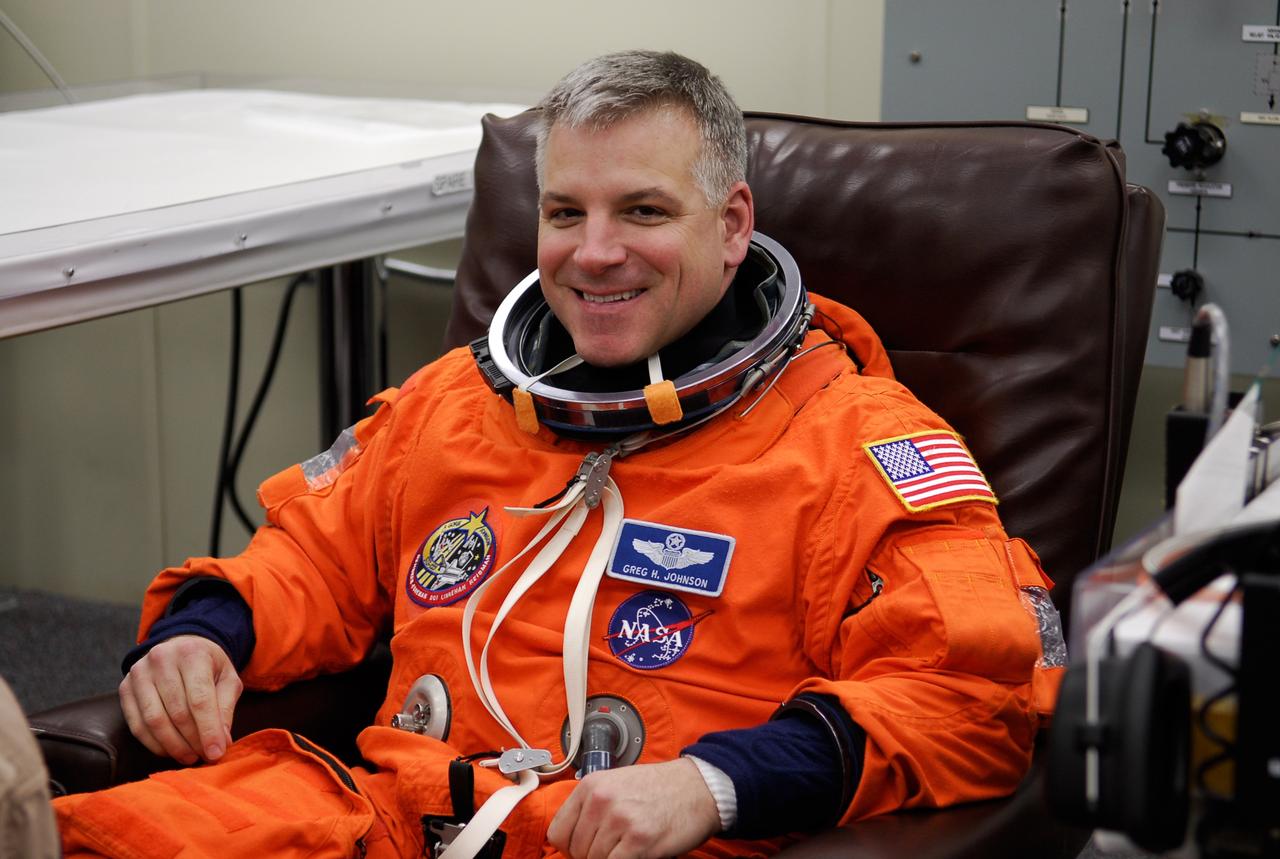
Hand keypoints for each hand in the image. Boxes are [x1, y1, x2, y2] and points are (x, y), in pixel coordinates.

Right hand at [119, 634, 241, 764]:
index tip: (216, 753)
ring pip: (154, 720)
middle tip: (204, 756)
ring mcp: (139, 673)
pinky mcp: (125, 687)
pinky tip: (169, 751)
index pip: (200, 699)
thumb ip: (225, 708)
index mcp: (192, 654)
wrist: (181, 647)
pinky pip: (136, 724)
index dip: (208, 730)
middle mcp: (161, 659)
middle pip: (177, 712)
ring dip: (173, 746)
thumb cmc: (208, 666)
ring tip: (189, 757)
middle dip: (193, 740)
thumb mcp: (227, 679)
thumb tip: (222, 741)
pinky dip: (153, 743)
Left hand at [547, 758, 720, 858]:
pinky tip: (637, 853)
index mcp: (591, 786)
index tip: (585, 848)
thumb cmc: (658, 789)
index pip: (558, 832)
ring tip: (629, 848)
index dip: (570, 847)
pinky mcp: (638, 840)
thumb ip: (591, 807)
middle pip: (577, 851)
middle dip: (592, 856)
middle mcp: (601, 800)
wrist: (698, 788)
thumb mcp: (616, 785)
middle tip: (615, 848)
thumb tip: (570, 841)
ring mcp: (620, 820)